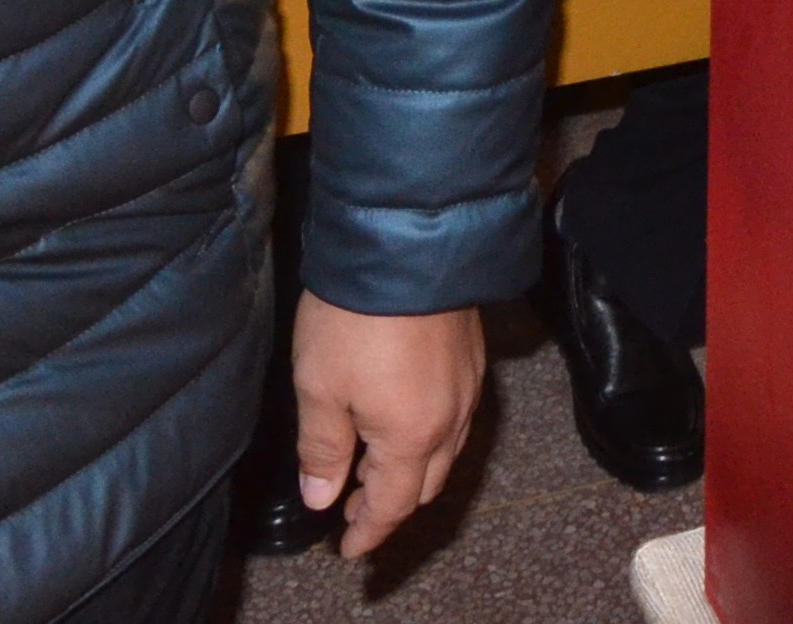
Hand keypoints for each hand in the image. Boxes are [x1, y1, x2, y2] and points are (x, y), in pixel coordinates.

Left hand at [291, 296, 485, 560]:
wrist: (408, 242)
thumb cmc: (356, 317)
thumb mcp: (319, 387)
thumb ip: (321, 449)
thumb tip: (321, 496)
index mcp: (412, 436)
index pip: (393, 505)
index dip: (369, 532)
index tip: (348, 550)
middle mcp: (451, 419)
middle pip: (426, 485)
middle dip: (392, 505)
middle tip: (353, 511)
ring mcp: (468, 386)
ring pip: (446, 453)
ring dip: (413, 472)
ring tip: (374, 471)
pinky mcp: (473, 357)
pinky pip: (457, 419)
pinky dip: (430, 438)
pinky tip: (404, 422)